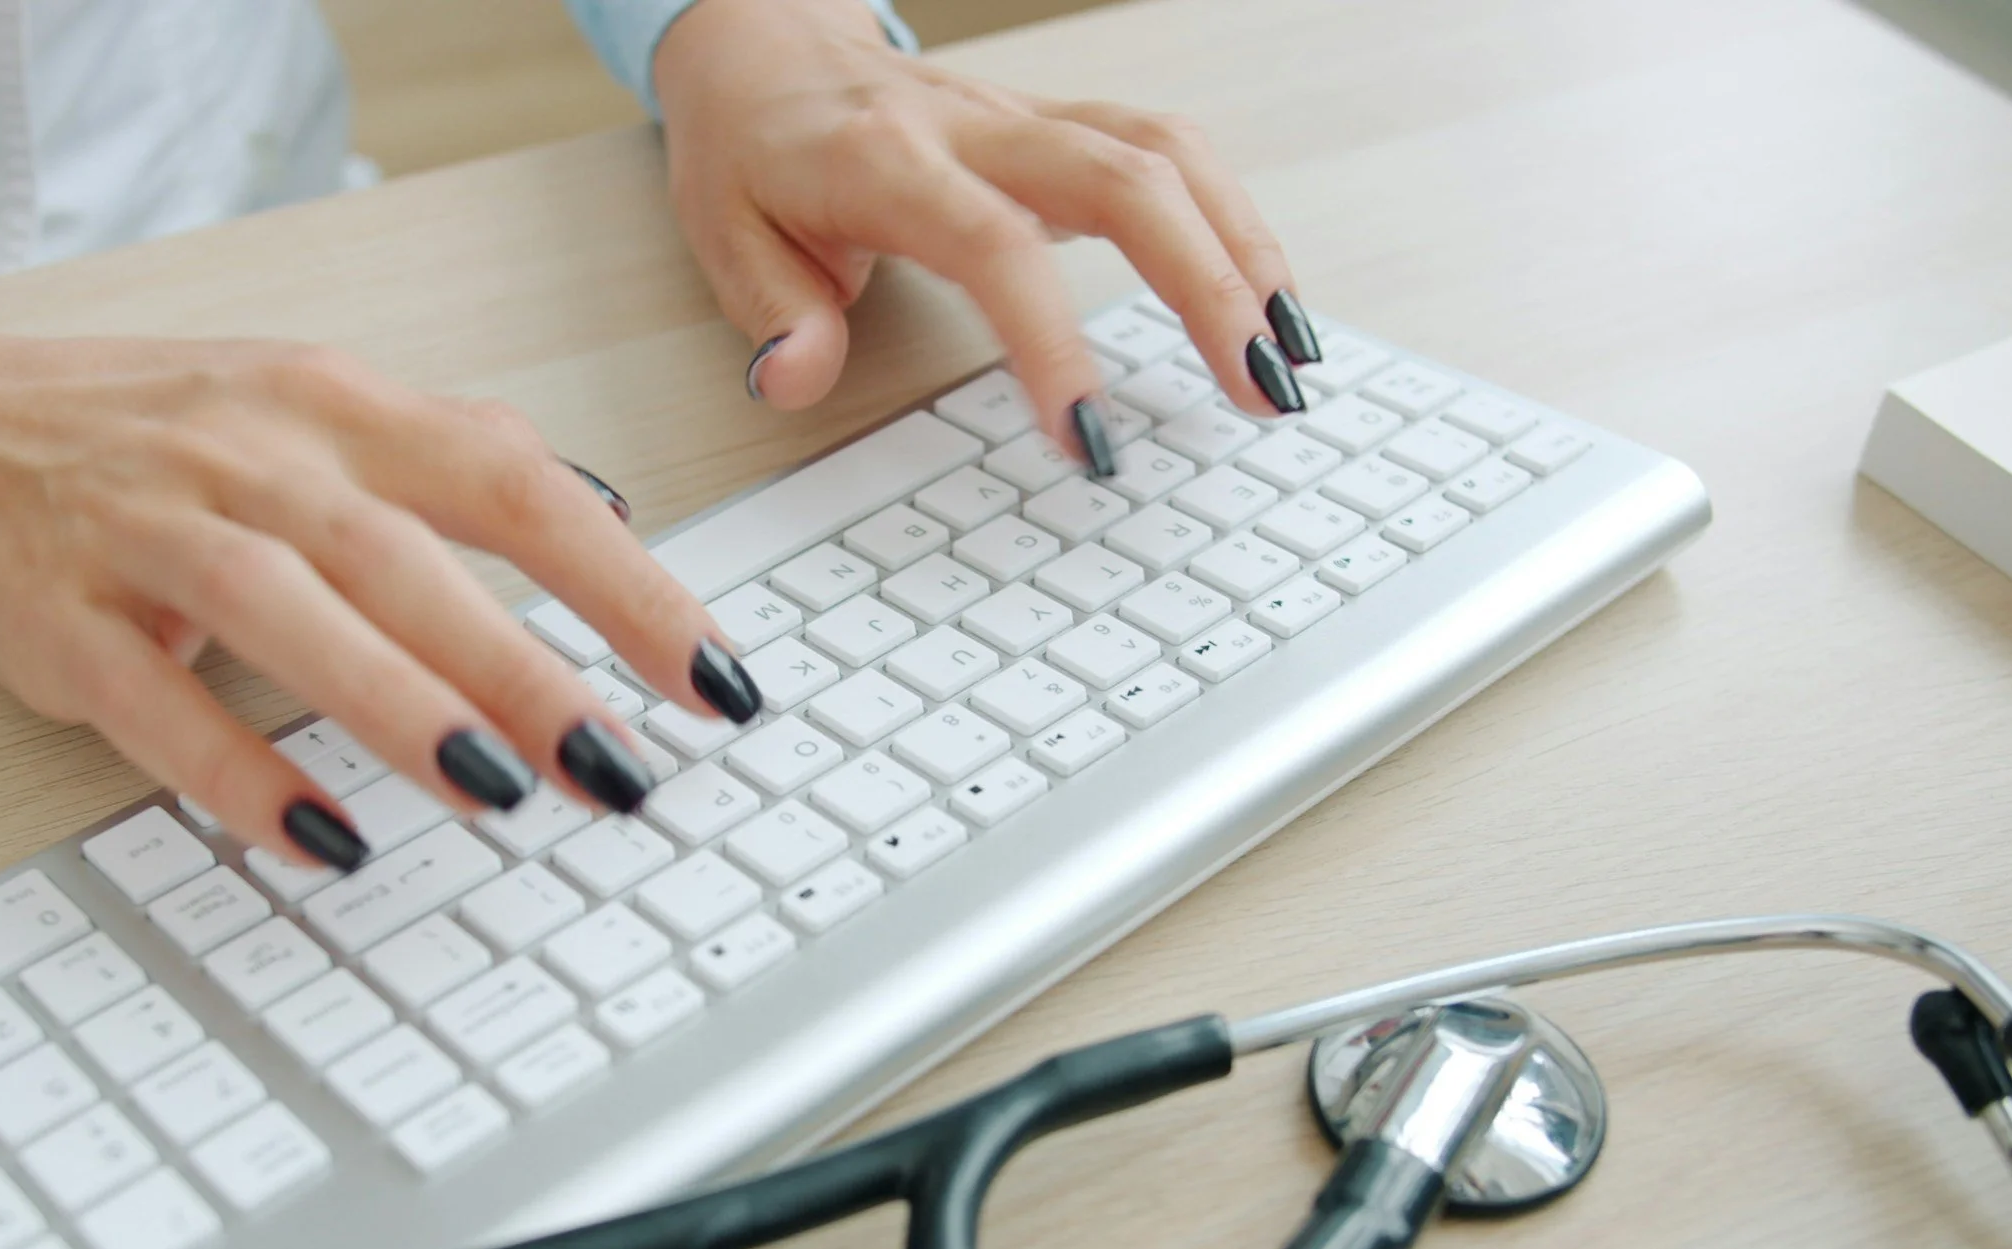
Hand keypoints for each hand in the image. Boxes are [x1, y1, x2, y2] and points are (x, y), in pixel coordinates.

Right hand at [0, 326, 763, 869]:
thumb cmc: (168, 431)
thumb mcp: (322, 405)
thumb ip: (461, 453)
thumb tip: (607, 506)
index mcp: (342, 409)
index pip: (515, 485)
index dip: (627, 584)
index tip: (713, 681)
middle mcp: (255, 458)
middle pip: (409, 558)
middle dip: (529, 666)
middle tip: (622, 764)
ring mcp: (152, 533)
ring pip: (288, 611)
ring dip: (401, 703)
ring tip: (501, 789)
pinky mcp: (64, 621)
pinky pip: (156, 704)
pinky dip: (240, 773)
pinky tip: (324, 840)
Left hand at [652, 0, 1320, 469]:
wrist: (765, 47)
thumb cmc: (752, 148)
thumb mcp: (722, 234)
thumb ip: (773, 311)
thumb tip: (798, 378)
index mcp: (882, 159)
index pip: (990, 244)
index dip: (1049, 339)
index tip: (1088, 438)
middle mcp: (971, 124)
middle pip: (1122, 178)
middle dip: (1205, 286)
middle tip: (1258, 393)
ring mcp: (1027, 116)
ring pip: (1165, 153)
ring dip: (1243, 252)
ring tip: (1289, 358)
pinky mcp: (1062, 126)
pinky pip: (1169, 155)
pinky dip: (1233, 224)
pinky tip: (1266, 302)